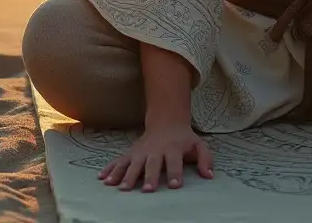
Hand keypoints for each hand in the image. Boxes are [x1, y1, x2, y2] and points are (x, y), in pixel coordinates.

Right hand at [99, 120, 213, 191]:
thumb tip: (209, 176)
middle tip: (147, 190)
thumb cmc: (184, 139)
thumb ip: (205, 159)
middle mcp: (155, 150)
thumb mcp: (198, 145)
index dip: (175, 173)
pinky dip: (110, 169)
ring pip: (132, 163)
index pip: (175, 162)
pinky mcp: (131, 153)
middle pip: (152, 164)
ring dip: (126, 175)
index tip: (174, 186)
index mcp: (173, 149)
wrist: (167, 121)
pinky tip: (103, 179)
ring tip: (121, 188)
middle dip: (149, 177)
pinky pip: (119, 161)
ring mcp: (141, 151)